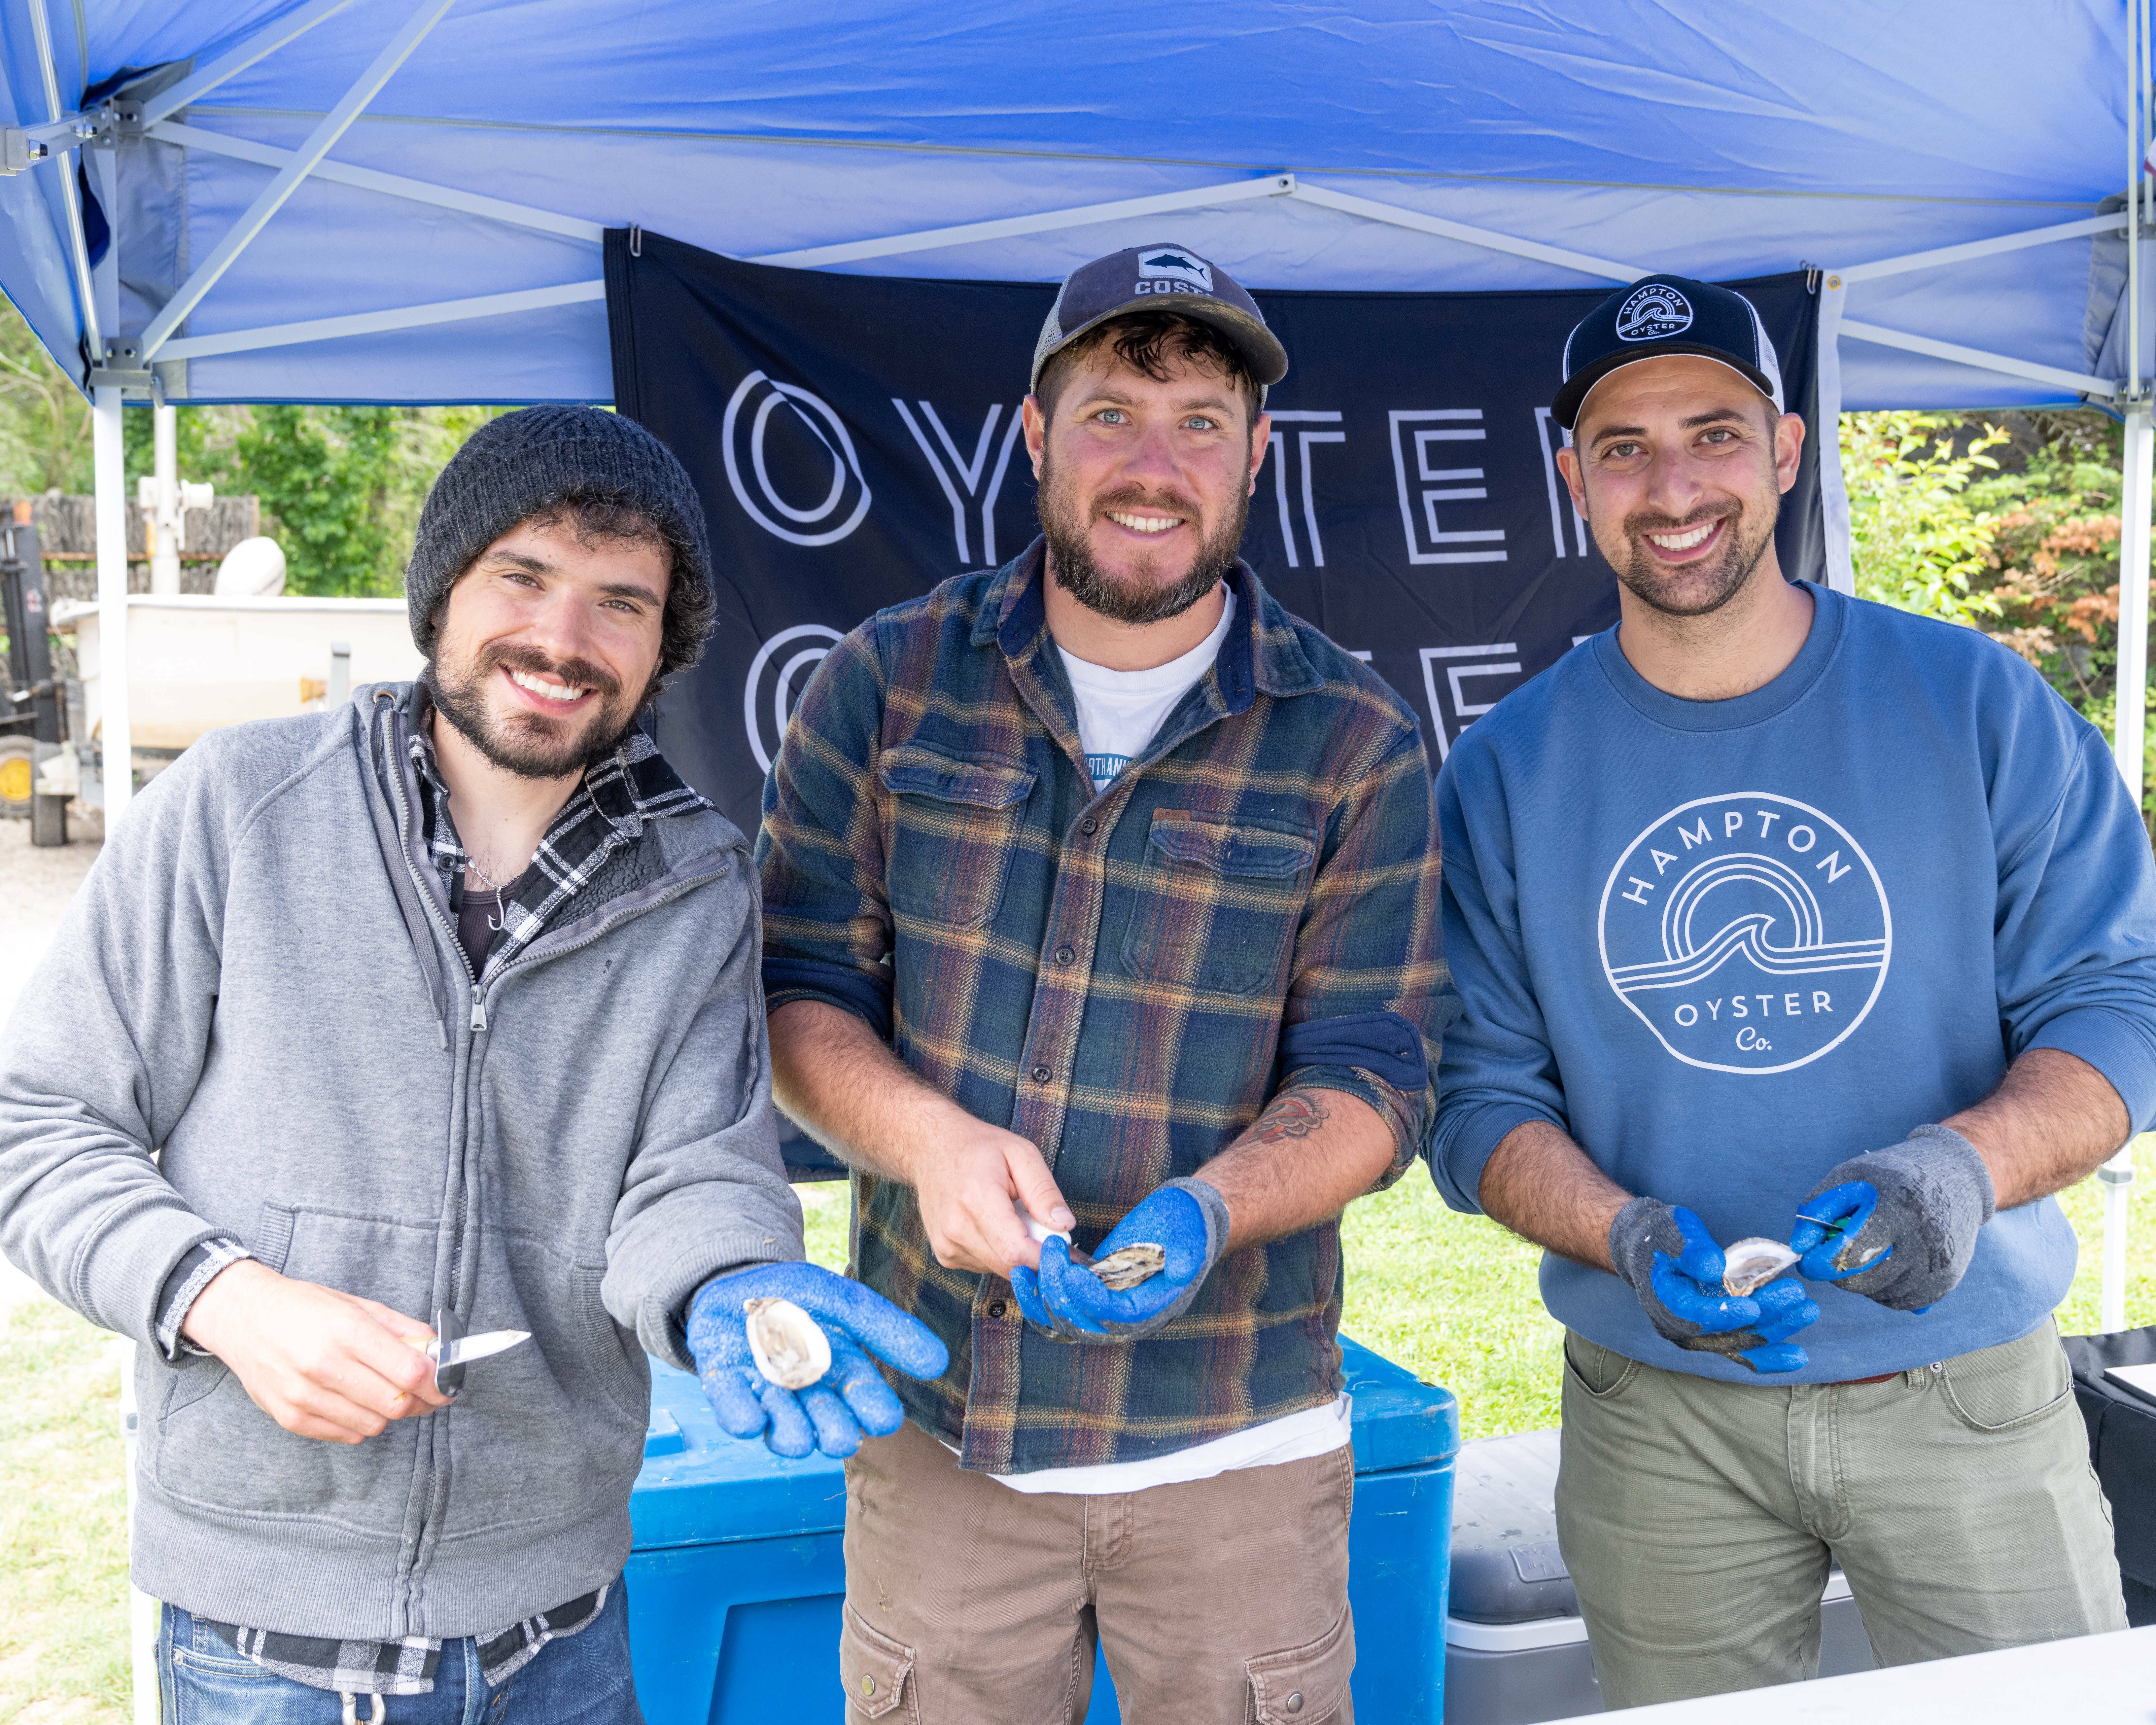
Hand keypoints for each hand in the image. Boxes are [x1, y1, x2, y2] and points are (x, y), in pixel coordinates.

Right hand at [180, 1259, 448, 1442]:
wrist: (245, 1318)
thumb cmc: (306, 1308)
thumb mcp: (359, 1305)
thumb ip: (403, 1330)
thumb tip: (439, 1353)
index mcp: (346, 1332)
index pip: (409, 1372)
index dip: (438, 1383)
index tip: (447, 1384)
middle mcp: (323, 1366)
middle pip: (395, 1403)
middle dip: (420, 1401)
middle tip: (425, 1393)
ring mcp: (303, 1396)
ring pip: (374, 1424)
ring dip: (389, 1413)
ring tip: (385, 1392)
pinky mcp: (289, 1417)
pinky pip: (346, 1435)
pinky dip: (362, 1423)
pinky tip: (357, 1401)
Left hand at [687, 1262, 948, 1458]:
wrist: (738, 1280)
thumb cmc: (800, 1296)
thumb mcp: (846, 1302)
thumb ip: (885, 1328)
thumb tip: (938, 1364)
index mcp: (844, 1375)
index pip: (870, 1407)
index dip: (876, 1414)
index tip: (881, 1415)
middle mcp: (809, 1397)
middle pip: (831, 1431)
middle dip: (836, 1433)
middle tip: (839, 1429)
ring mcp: (768, 1398)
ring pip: (786, 1436)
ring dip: (793, 1433)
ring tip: (796, 1424)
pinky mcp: (727, 1391)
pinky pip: (735, 1417)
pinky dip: (743, 1418)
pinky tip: (752, 1414)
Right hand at [899, 1113, 1073, 1277]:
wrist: (930, 1149)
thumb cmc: (978, 1148)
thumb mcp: (1021, 1154)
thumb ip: (1044, 1192)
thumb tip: (1065, 1226)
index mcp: (977, 1200)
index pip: (1016, 1251)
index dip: (1046, 1258)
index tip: (1065, 1251)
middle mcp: (957, 1228)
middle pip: (1011, 1266)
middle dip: (1035, 1254)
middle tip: (1041, 1227)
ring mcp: (947, 1245)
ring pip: (999, 1269)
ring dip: (1015, 1252)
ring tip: (1010, 1218)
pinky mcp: (944, 1255)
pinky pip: (984, 1266)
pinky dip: (997, 1252)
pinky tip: (992, 1226)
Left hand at [1008, 1178, 1227, 1343]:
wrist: (1185, 1219)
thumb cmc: (1189, 1225)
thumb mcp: (1193, 1235)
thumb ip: (1188, 1255)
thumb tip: (1179, 1270)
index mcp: (1152, 1307)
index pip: (1113, 1314)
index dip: (1088, 1298)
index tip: (1069, 1271)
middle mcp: (1126, 1316)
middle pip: (1083, 1322)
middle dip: (1059, 1293)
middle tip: (1046, 1255)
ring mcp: (1107, 1305)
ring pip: (1065, 1318)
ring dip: (1043, 1296)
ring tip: (1024, 1267)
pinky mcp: (1092, 1290)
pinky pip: (1060, 1303)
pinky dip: (1039, 1292)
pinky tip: (1022, 1272)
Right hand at [1608, 1199, 1817, 1373]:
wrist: (1649, 1248)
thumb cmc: (1662, 1236)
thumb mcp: (1674, 1232)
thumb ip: (1692, 1250)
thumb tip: (1714, 1268)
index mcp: (1665, 1303)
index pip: (1696, 1316)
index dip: (1724, 1313)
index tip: (1754, 1305)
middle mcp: (1682, 1328)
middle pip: (1727, 1332)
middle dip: (1766, 1318)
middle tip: (1798, 1296)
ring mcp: (1701, 1334)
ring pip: (1741, 1342)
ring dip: (1777, 1330)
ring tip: (1808, 1310)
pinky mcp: (1717, 1332)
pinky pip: (1744, 1349)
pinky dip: (1770, 1353)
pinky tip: (1798, 1355)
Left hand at [1790, 1124, 1994, 1311]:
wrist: (1954, 1178)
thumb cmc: (1891, 1177)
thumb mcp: (1848, 1177)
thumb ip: (1817, 1209)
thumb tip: (1799, 1247)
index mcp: (1894, 1209)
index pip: (1849, 1254)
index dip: (1820, 1262)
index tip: (1808, 1261)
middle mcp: (1921, 1240)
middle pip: (1861, 1280)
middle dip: (1839, 1272)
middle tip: (1839, 1252)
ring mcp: (1938, 1263)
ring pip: (1879, 1294)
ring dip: (1863, 1281)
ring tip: (1868, 1251)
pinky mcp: (1948, 1280)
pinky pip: (1902, 1302)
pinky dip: (1885, 1290)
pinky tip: (1888, 1264)